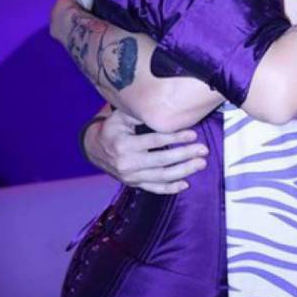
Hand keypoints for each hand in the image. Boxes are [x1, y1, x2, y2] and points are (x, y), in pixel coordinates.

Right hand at [84, 108, 208, 193]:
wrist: (94, 149)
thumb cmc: (112, 129)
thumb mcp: (119, 118)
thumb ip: (138, 114)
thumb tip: (160, 108)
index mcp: (123, 144)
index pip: (154, 141)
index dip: (174, 137)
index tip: (192, 134)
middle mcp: (127, 163)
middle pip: (161, 161)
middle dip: (184, 155)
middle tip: (202, 150)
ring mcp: (131, 176)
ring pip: (161, 176)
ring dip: (183, 171)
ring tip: (200, 164)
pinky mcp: (134, 184)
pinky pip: (154, 188)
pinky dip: (170, 188)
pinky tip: (185, 184)